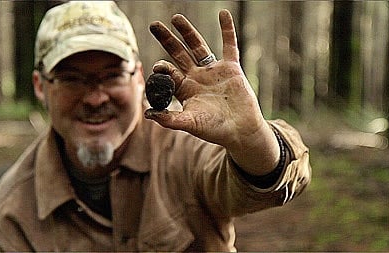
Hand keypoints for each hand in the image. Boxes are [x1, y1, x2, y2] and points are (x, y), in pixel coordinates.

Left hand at [146, 10, 279, 174]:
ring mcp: (213, 71)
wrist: (241, 131)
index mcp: (184, 89)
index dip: (162, 67)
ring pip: (198, 46)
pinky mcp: (231, 68)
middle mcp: (196, 77)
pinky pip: (229, 45)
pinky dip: (227, 30)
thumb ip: (170, 119)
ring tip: (176, 18)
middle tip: (154, 25)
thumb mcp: (190, 124)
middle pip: (178, 54)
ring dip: (187, 32)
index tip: (158, 66)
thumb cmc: (214, 130)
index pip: (169, 72)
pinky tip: (222, 13)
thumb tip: (147, 114)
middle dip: (167, 40)